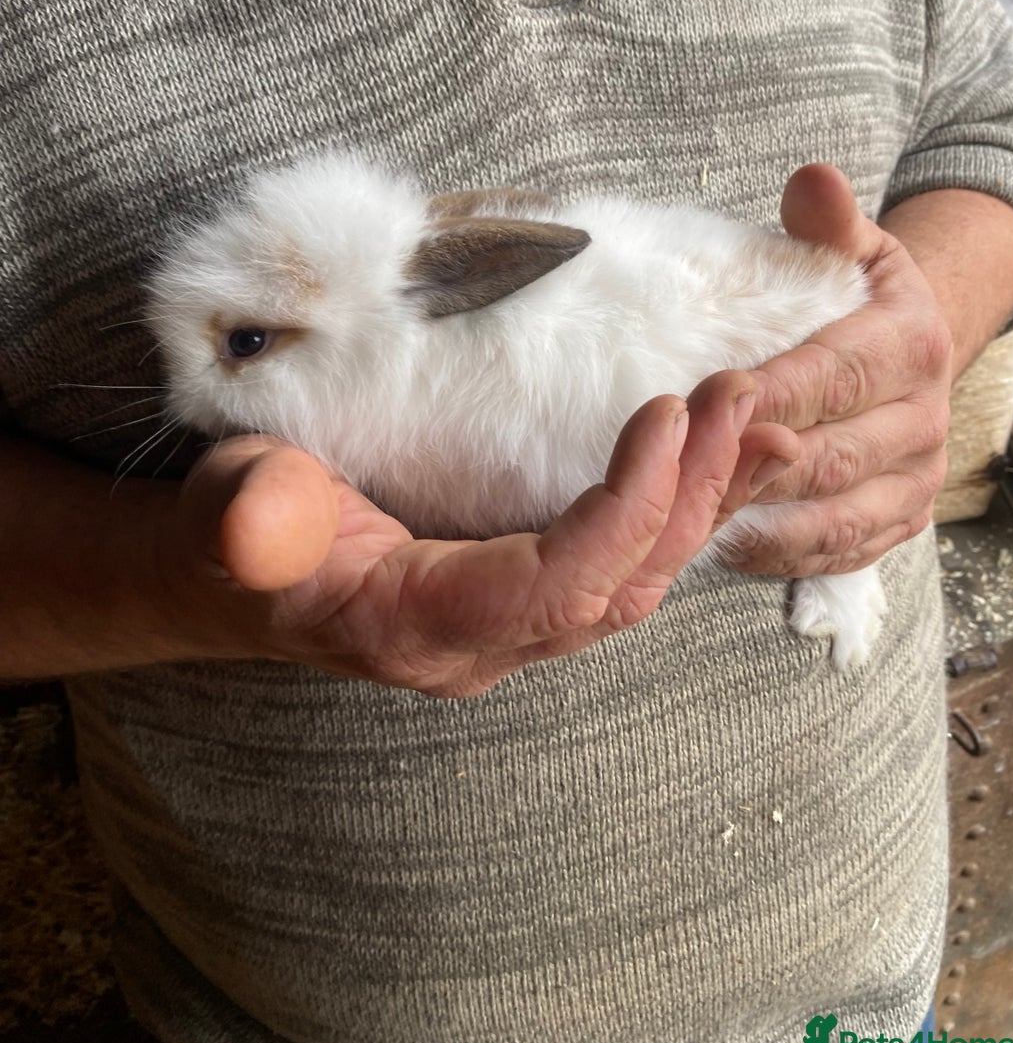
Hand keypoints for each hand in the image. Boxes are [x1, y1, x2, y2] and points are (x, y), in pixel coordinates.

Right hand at [155, 371, 756, 695]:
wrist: (235, 571)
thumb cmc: (233, 531)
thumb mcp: (226, 514)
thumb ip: (246, 522)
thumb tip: (258, 519)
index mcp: (419, 626)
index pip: (553, 588)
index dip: (621, 510)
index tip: (665, 412)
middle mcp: (484, 642)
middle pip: (618, 590)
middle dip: (691, 498)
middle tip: (743, 399)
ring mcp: (511, 625)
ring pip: (635, 582)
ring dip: (701, 501)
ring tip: (755, 418)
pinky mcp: (526, 593)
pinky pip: (622, 563)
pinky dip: (676, 508)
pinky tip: (716, 452)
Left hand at [716, 164, 951, 577]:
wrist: (918, 352)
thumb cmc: (864, 301)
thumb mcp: (857, 248)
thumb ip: (829, 221)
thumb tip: (812, 181)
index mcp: (912, 346)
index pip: (834, 376)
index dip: (769, 395)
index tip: (704, 399)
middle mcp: (924, 421)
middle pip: (831, 456)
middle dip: (750, 464)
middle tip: (677, 466)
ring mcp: (914, 481)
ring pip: (833, 517)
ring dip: (758, 521)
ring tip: (687, 515)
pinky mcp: (898, 523)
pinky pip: (836, 553)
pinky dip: (779, 557)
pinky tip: (722, 545)